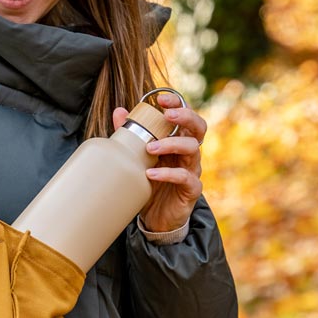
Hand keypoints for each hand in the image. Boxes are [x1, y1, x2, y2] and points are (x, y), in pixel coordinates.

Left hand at [113, 91, 205, 231]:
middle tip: (166, 116)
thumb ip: (131, 135)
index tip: (162, 98)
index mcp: (177, 141)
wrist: (156, 218)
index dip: (178, 104)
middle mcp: (188, 153)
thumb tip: (119, 111)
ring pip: (192, 149)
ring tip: (150, 148)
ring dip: (171, 144)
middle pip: (198, 127)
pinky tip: (151, 174)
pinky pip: (186, 178)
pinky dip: (168, 174)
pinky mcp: (191, 190)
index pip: (185, 116)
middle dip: (185, 117)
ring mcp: (192, 170)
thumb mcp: (137, 158)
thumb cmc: (149, 184)